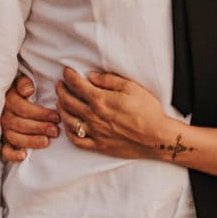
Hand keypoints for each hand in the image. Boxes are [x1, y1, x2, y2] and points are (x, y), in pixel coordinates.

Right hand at [0, 74, 59, 162]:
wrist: (7, 98)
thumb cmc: (20, 90)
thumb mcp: (20, 81)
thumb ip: (23, 83)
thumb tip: (29, 89)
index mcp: (9, 100)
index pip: (23, 108)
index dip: (40, 114)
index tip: (56, 117)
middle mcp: (4, 115)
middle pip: (20, 124)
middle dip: (40, 128)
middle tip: (56, 131)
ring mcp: (3, 129)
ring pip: (14, 137)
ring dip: (31, 141)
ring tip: (46, 142)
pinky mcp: (3, 141)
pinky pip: (4, 151)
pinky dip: (12, 155)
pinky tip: (23, 156)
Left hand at [57, 67, 173, 160]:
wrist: (156, 137)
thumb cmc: (147, 110)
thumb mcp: (131, 87)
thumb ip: (109, 80)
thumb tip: (91, 76)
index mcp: (101, 100)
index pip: (77, 85)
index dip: (69, 76)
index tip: (66, 71)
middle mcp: (94, 117)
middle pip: (68, 102)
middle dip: (61, 90)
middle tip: (59, 84)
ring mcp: (95, 133)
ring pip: (69, 120)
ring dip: (61, 109)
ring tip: (60, 102)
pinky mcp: (99, 146)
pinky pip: (77, 140)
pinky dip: (69, 132)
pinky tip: (68, 126)